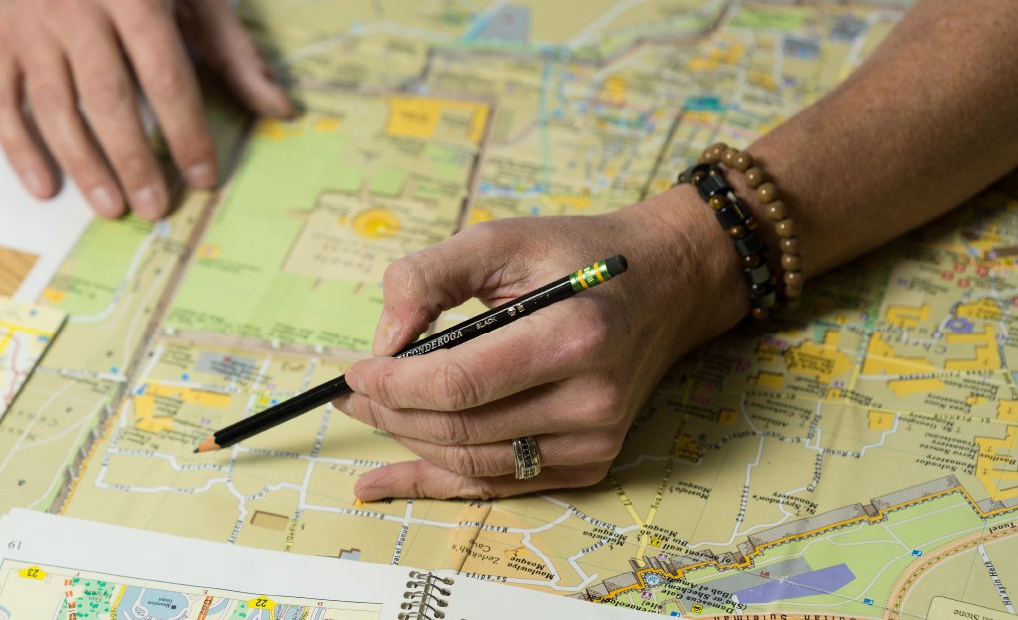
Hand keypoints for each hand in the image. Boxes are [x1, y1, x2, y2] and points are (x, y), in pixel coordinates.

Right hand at [0, 0, 293, 217]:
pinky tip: (45, 185)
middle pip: (108, 98)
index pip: (165, 76)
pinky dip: (18, 149)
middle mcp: (76, 6)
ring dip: (84, 165)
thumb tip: (278, 109)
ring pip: (54, 107)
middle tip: (155, 206)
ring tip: (111, 207)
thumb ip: (233, 52)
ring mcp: (29, 24)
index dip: (186, 131)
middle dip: (134, 159)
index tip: (203, 175)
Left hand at [333, 188, 745, 499]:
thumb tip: (383, 341)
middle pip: (460, 429)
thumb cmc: (578, 255)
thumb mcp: (501, 240)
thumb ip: (428, 278)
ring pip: (472, 463)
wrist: (666, 284)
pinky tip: (383, 480)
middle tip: (351, 392)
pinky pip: (497, 484)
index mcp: (572, 337)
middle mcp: (591, 400)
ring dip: (408, 442)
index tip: (354, 370)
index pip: (458, 383)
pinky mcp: (591, 463)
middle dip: (391, 413)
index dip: (393, 384)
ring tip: (370, 412)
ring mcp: (595, 440)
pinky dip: (435, 482)